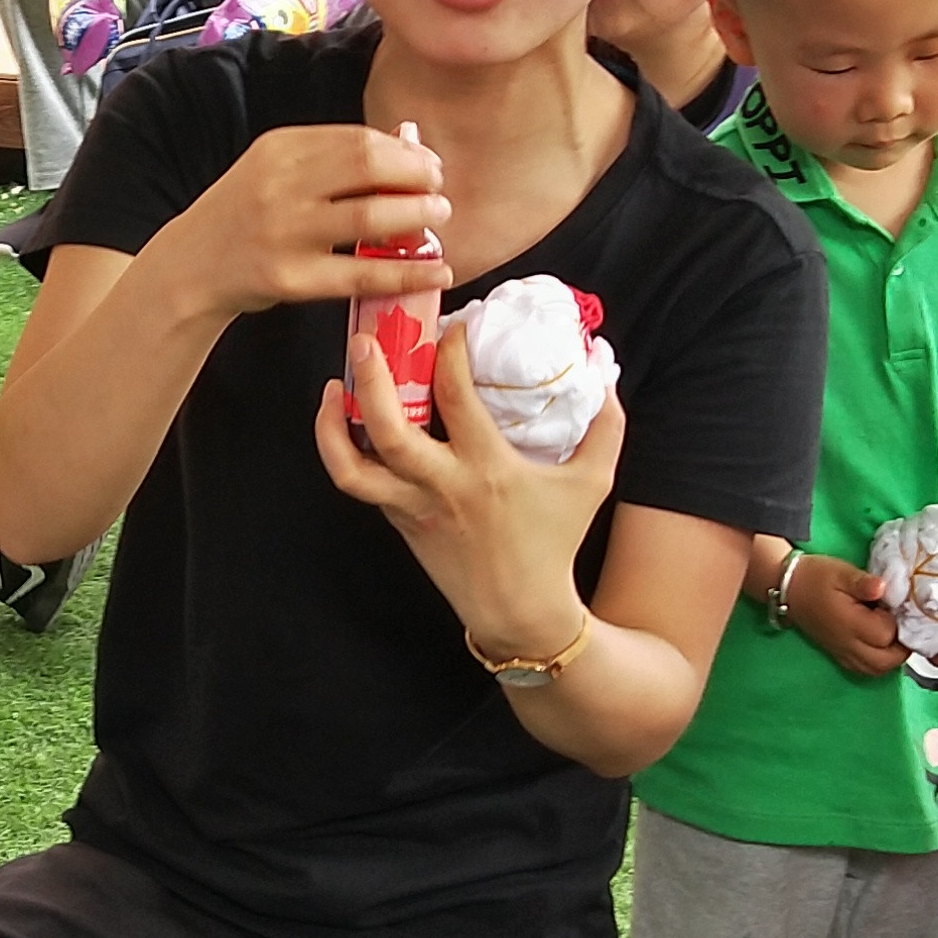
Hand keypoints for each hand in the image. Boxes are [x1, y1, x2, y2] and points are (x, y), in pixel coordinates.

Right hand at [142, 120, 448, 316]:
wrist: (190, 268)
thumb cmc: (243, 216)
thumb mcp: (274, 171)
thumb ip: (331, 159)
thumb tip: (409, 145)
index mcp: (280, 148)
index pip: (357, 140)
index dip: (404, 152)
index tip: (429, 165)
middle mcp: (280, 184)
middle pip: (367, 167)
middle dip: (417, 177)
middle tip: (440, 192)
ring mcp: (283, 232)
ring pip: (368, 217)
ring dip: (416, 217)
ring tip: (439, 220)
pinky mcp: (289, 278)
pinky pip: (360, 274)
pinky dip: (406, 273)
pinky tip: (435, 272)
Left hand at [314, 321, 625, 657]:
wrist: (519, 611)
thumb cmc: (554, 542)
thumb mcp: (593, 482)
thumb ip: (604, 425)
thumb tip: (605, 368)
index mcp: (488, 470)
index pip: (457, 398)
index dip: (449, 353)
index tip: (452, 326)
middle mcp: (443, 486)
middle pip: (390, 431)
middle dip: (371, 380)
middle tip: (366, 340)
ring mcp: (412, 507)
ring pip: (353, 468)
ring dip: (332, 426)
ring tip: (335, 386)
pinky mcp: (398, 521)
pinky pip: (359, 483)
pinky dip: (344, 450)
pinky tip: (347, 421)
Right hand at [778, 550, 910, 680]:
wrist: (789, 588)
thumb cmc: (816, 577)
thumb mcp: (841, 572)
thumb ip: (863, 582)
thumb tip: (883, 588)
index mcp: (850, 624)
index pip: (887, 635)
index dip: (898, 621)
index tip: (894, 605)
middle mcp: (847, 644)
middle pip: (886, 662)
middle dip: (901, 646)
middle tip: (901, 623)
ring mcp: (843, 653)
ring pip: (876, 670)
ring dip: (891, 656)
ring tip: (893, 634)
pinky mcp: (839, 654)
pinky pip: (864, 669)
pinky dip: (877, 662)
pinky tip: (879, 644)